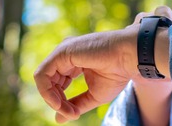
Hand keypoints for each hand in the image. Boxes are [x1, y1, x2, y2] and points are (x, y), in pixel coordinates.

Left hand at [33, 6, 171, 122]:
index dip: (62, 102)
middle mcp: (66, 55)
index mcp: (74, 62)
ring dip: (53, 100)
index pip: (58, 84)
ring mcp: (63, 52)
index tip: (75, 115)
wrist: (129, 58)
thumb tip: (57, 118)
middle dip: (57, 102)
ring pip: (43, 80)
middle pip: (49, 83)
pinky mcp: (61, 52)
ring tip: (68, 110)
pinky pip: (42, 76)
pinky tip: (59, 103)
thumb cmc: (117, 73)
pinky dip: (47, 93)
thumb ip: (75, 104)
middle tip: (72, 114)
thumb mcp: (93, 95)